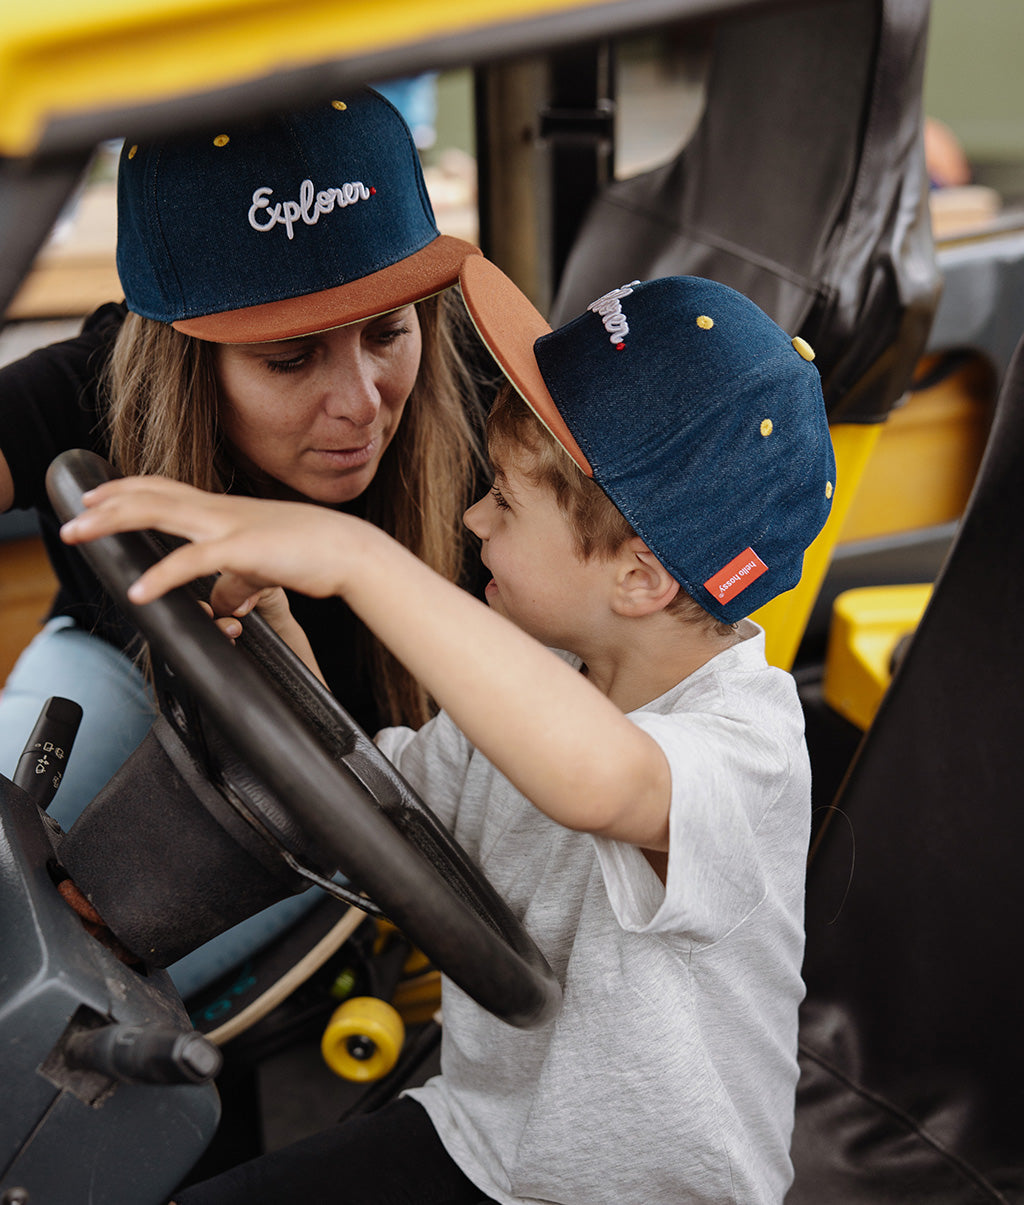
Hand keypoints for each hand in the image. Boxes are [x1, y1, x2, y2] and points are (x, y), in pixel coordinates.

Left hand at [59, 476, 357, 606]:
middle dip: (107, 504)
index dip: (130, 490)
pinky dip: (159, 576)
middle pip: (152, 495)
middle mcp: (221, 511)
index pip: (168, 490)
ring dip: (113, 523)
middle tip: (74, 517)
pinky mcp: (241, 549)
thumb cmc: (316, 554)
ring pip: (158, 513)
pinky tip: (138, 591)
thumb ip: (239, 584)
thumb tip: (223, 604)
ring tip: (80, 534)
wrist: (350, 551)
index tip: (100, 497)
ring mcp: (229, 526)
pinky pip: (190, 561)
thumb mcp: (266, 568)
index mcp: (226, 511)